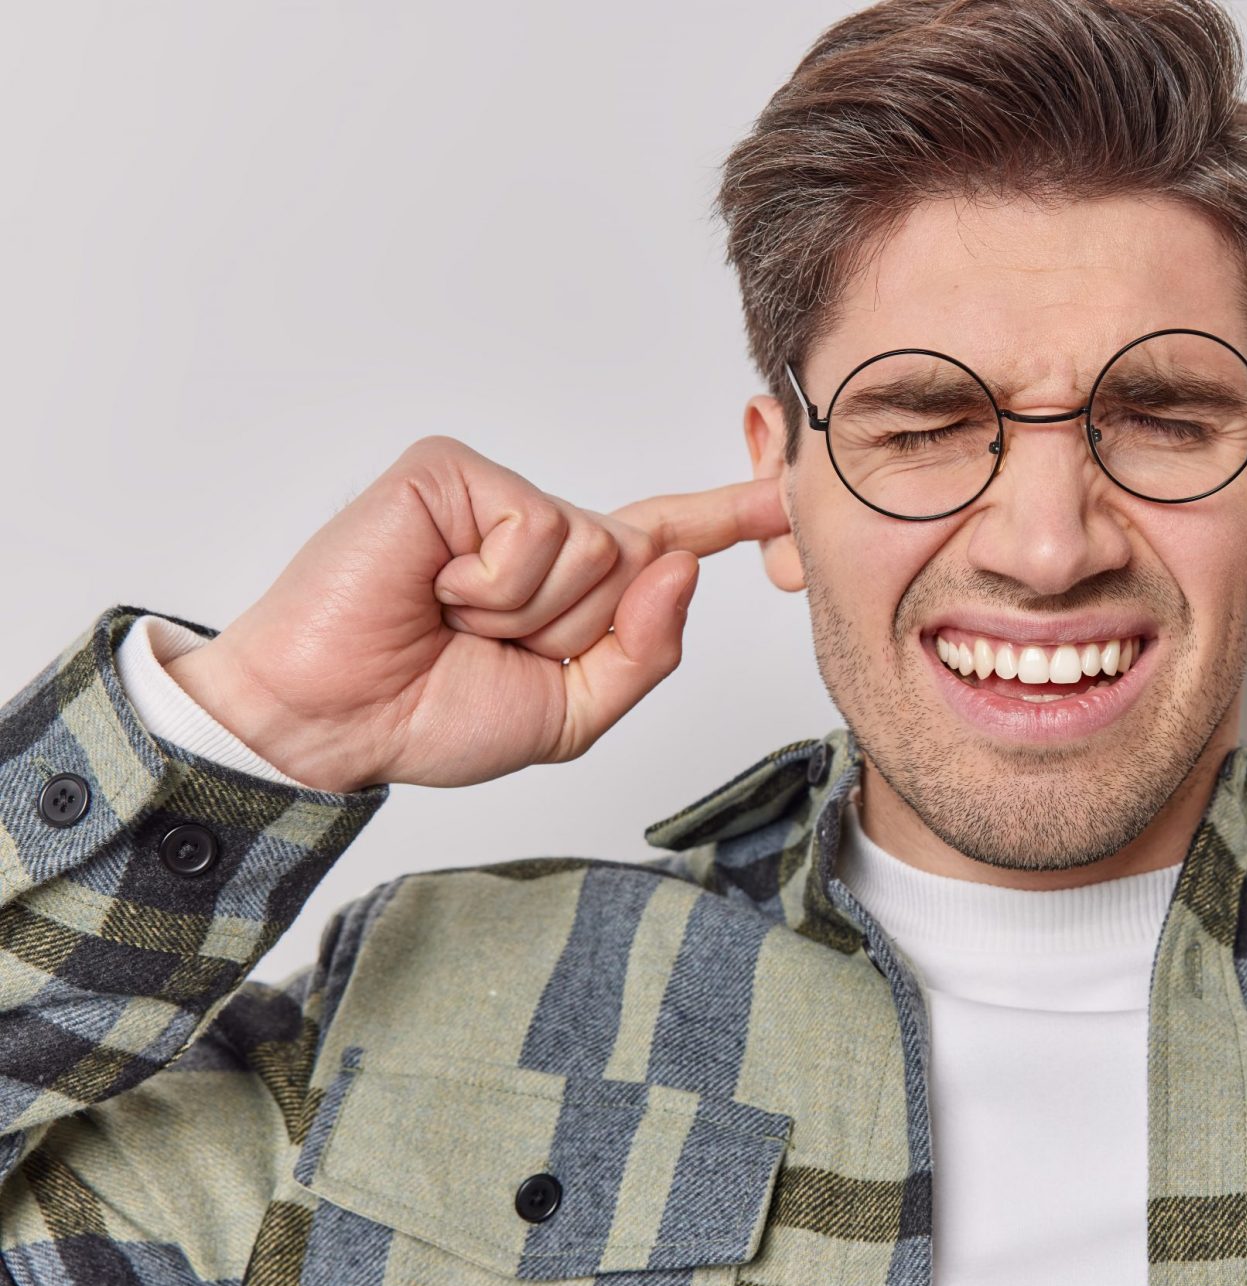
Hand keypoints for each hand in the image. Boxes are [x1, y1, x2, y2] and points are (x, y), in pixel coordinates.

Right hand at [165, 434, 787, 792]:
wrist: (331, 722)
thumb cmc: (431, 716)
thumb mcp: (570, 712)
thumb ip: (644, 652)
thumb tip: (683, 568)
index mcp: (572, 586)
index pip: (665, 541)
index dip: (727, 515)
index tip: (785, 491)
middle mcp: (542, 532)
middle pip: (636, 566)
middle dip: (572, 632)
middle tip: (482, 648)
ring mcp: (495, 496)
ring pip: (592, 551)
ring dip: (527, 615)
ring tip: (452, 620)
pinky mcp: (452, 472)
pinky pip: (536, 533)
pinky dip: (493, 586)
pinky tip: (435, 590)